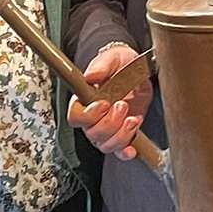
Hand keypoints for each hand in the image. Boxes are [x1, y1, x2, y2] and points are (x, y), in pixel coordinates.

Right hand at [64, 44, 153, 160]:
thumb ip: (101, 66)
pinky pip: (119, 152)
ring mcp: (107, 129)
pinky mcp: (123, 134)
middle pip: (92, 134)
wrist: (137, 70)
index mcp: (83, 101)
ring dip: (121, 136)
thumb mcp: (112, 58)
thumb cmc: (120, 64)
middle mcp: (92, 119)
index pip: (75, 118)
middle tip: (122, 105)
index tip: (104, 103)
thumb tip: (90, 76)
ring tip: (133, 119)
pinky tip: (132, 148)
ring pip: (106, 145)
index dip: (88, 115)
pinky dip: (125, 152)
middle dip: (110, 123)